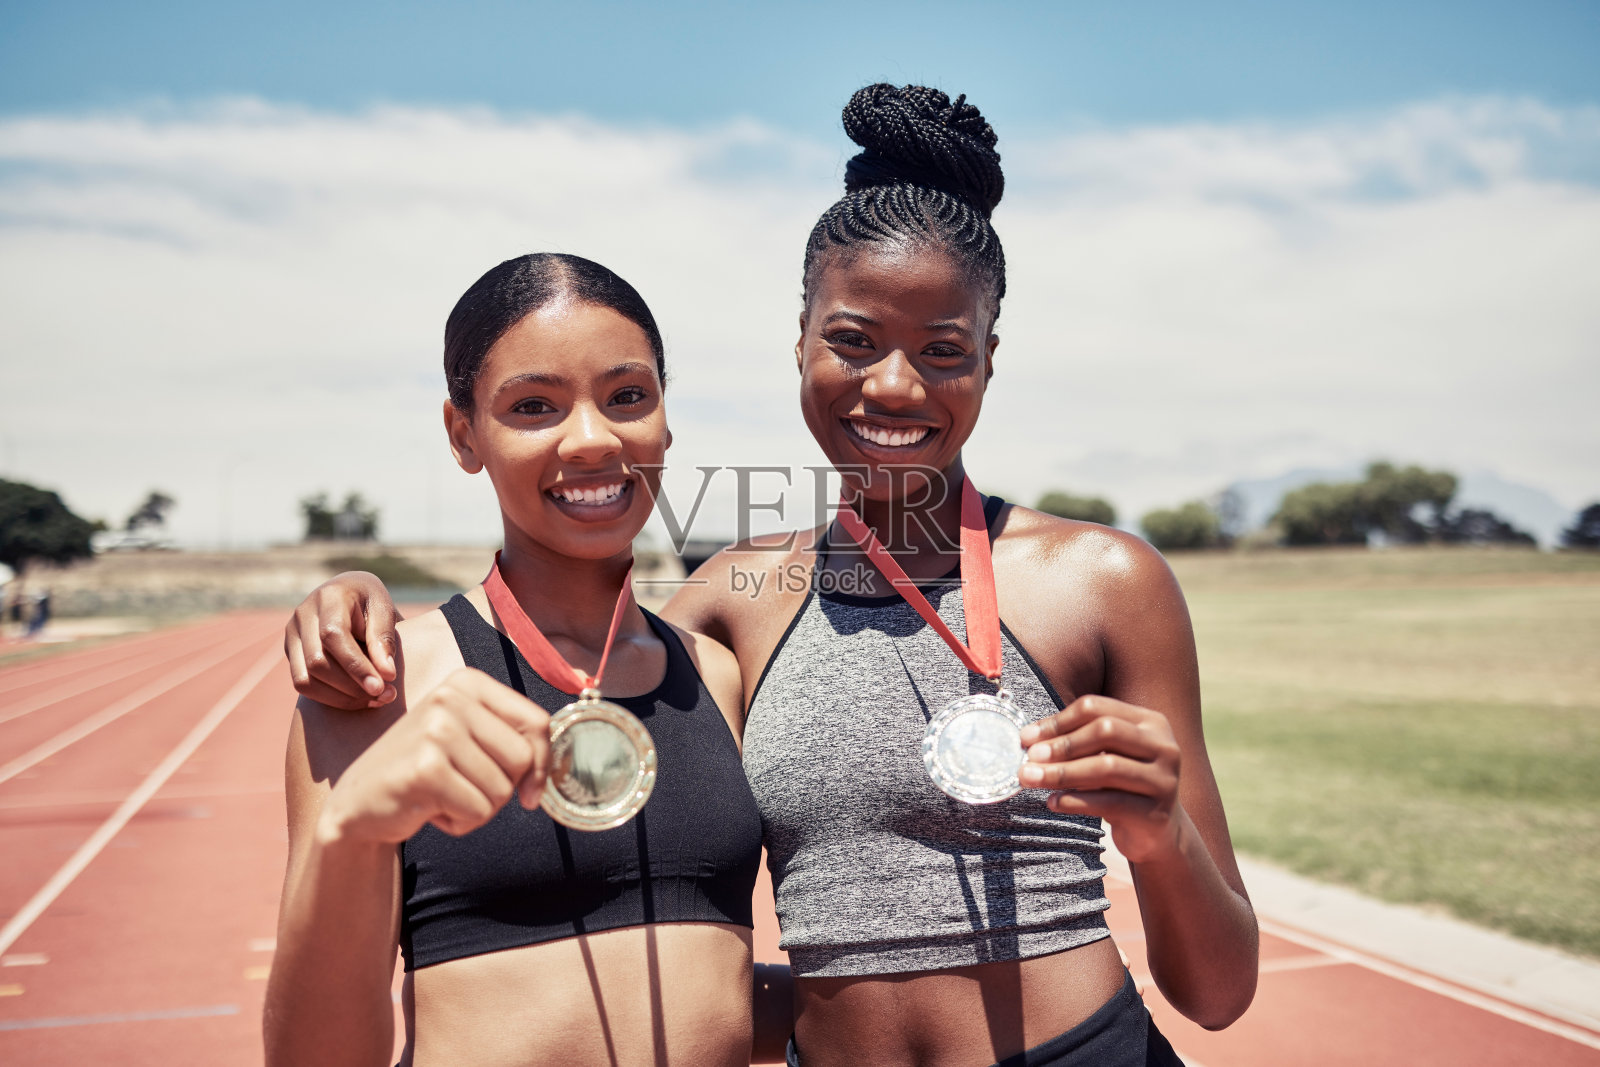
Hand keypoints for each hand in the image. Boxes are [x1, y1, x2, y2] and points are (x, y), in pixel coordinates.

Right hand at [286, 571, 399, 709]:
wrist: (349, 594)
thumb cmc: (370, 602)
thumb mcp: (384, 610)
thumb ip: (384, 639)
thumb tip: (386, 675)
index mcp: (329, 597)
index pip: (333, 635)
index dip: (356, 665)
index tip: (381, 686)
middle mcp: (303, 615)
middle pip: (317, 662)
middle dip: (353, 686)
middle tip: (387, 696)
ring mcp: (292, 635)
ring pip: (306, 679)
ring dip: (342, 697)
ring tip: (376, 699)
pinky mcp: (290, 652)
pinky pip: (303, 684)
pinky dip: (331, 698)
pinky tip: (357, 699)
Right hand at [319, 668, 550, 843]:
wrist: (360, 802)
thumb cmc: (426, 772)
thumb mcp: (470, 741)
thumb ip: (514, 745)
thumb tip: (543, 784)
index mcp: (467, 682)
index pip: (537, 722)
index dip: (540, 762)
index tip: (527, 787)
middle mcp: (451, 697)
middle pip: (523, 758)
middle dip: (503, 788)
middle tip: (465, 787)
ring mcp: (436, 730)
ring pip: (502, 790)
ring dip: (479, 808)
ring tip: (443, 796)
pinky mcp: (425, 769)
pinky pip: (478, 811)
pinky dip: (461, 822)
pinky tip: (430, 809)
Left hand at [1018, 695, 1182, 863]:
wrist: (1158, 833)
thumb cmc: (1122, 787)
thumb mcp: (1105, 757)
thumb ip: (1077, 744)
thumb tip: (1029, 740)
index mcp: (1150, 722)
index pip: (1097, 708)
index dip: (1058, 721)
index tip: (1027, 737)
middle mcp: (1163, 745)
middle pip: (1105, 731)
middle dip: (1062, 744)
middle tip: (1030, 758)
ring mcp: (1164, 779)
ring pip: (1106, 767)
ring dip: (1062, 772)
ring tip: (1031, 779)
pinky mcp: (1156, 812)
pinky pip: (1109, 802)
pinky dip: (1076, 801)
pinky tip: (1052, 802)